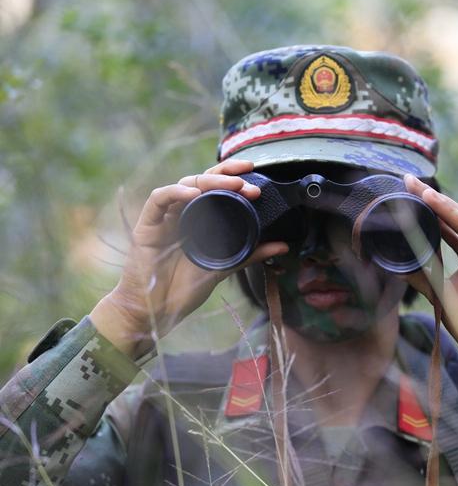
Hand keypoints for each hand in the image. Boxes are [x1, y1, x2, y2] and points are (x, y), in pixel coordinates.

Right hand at [90, 160, 288, 357]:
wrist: (154, 310)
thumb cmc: (184, 288)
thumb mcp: (224, 267)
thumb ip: (250, 254)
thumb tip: (283, 246)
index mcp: (200, 218)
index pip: (216, 187)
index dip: (233, 175)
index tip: (256, 175)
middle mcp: (182, 212)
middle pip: (203, 180)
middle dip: (227, 177)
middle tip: (249, 184)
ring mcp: (164, 217)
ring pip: (184, 184)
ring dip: (209, 181)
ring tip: (232, 185)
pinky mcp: (147, 225)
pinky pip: (159, 199)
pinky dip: (175, 192)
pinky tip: (193, 194)